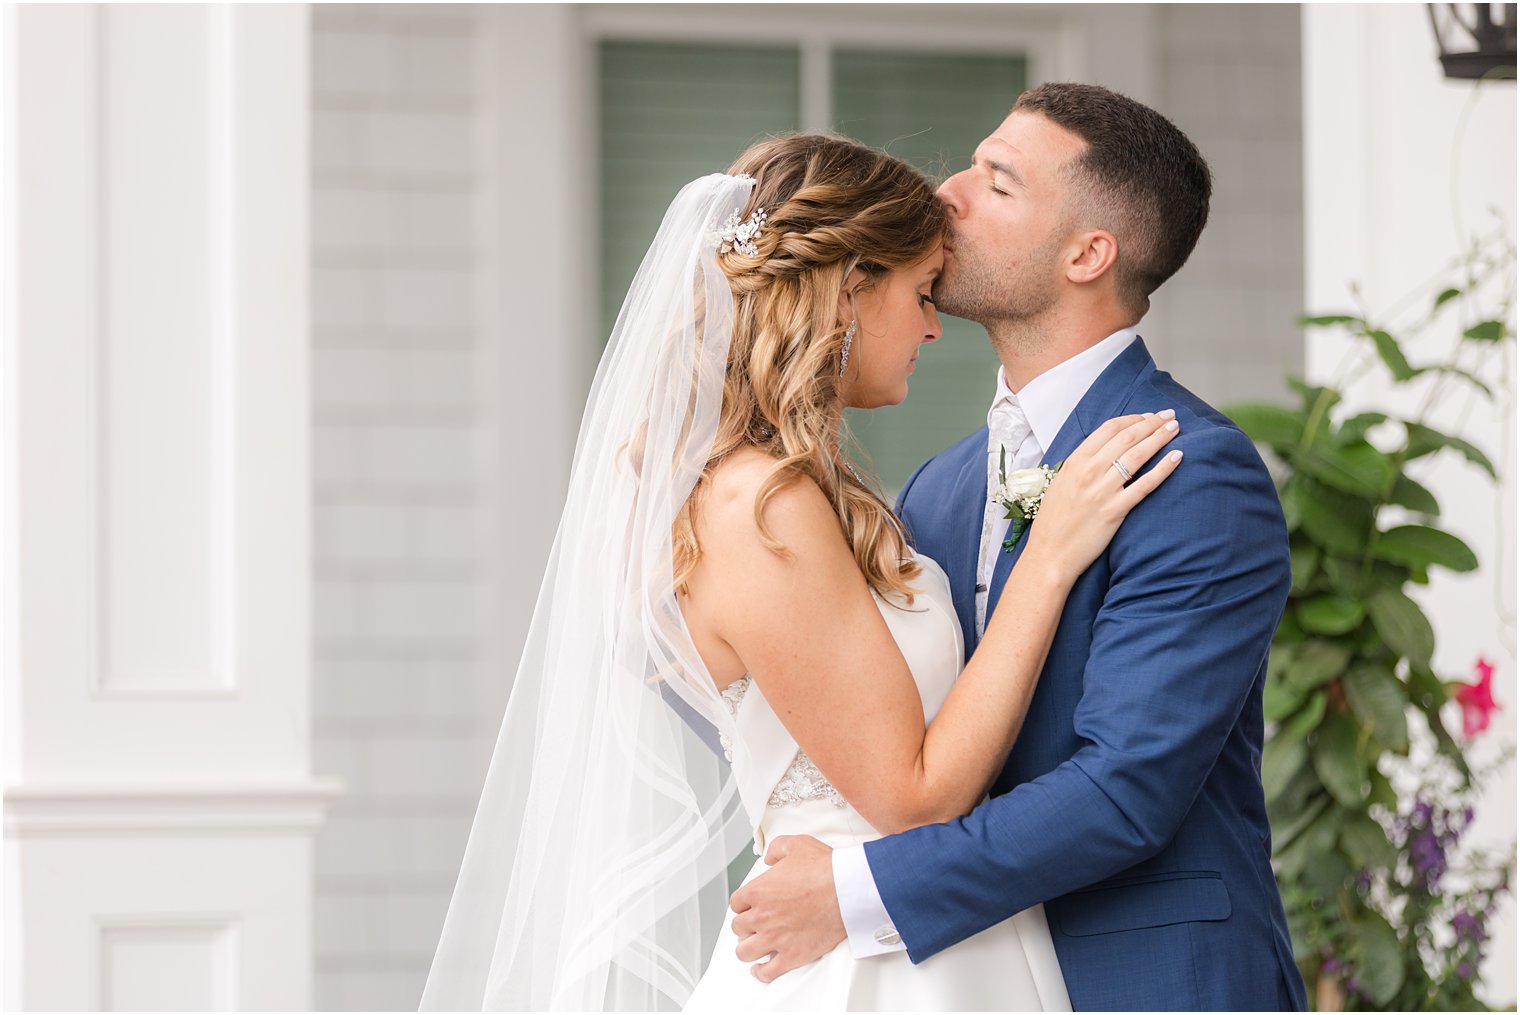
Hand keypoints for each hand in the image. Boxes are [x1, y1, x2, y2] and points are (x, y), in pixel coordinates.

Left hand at [728, 835, 844, 981]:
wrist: (847, 891)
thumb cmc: (825, 870)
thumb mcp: (796, 845)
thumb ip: (776, 849)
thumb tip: (770, 857)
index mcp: (758, 891)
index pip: (736, 903)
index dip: (743, 904)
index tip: (749, 907)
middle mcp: (762, 916)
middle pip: (738, 927)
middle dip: (745, 925)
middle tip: (753, 924)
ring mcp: (775, 938)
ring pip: (745, 951)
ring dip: (747, 948)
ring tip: (754, 946)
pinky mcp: (791, 955)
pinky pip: (767, 972)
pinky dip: (761, 972)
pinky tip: (761, 968)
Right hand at [1024, 410, 1182, 581]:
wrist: (1050, 554)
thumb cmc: (1053, 522)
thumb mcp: (1060, 483)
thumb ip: (1081, 466)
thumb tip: (1104, 452)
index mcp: (1074, 462)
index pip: (1108, 429)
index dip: (1132, 418)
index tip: (1148, 416)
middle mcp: (1089, 471)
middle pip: (1127, 437)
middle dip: (1152, 423)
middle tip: (1169, 416)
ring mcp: (1103, 491)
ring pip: (1138, 455)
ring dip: (1160, 437)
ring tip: (1175, 428)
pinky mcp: (1115, 511)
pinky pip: (1145, 485)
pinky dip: (1163, 468)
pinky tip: (1177, 456)